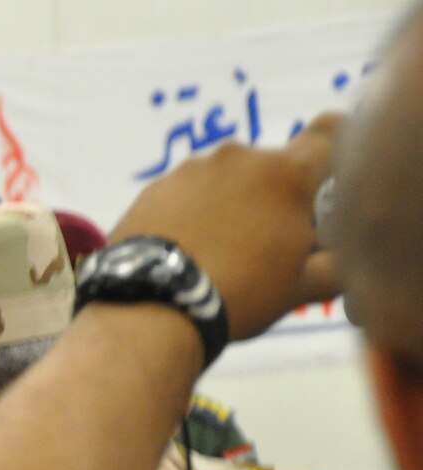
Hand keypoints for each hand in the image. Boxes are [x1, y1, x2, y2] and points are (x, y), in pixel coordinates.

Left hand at [109, 112, 342, 341]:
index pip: (328, 136)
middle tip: (261, 244)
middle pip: (268, 169)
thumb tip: (341, 261)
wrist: (152, 307)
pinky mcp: (151, 189)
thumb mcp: (301, 288)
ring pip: (223, 181)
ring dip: (226, 206)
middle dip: (270, 198)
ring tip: (215, 254)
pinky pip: (183, 196)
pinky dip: (188, 215)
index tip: (323, 179)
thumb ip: (334, 267)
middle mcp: (239, 157)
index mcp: (287, 173)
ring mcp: (190, 169)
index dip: (332, 154)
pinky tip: (182, 251)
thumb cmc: (240, 293)